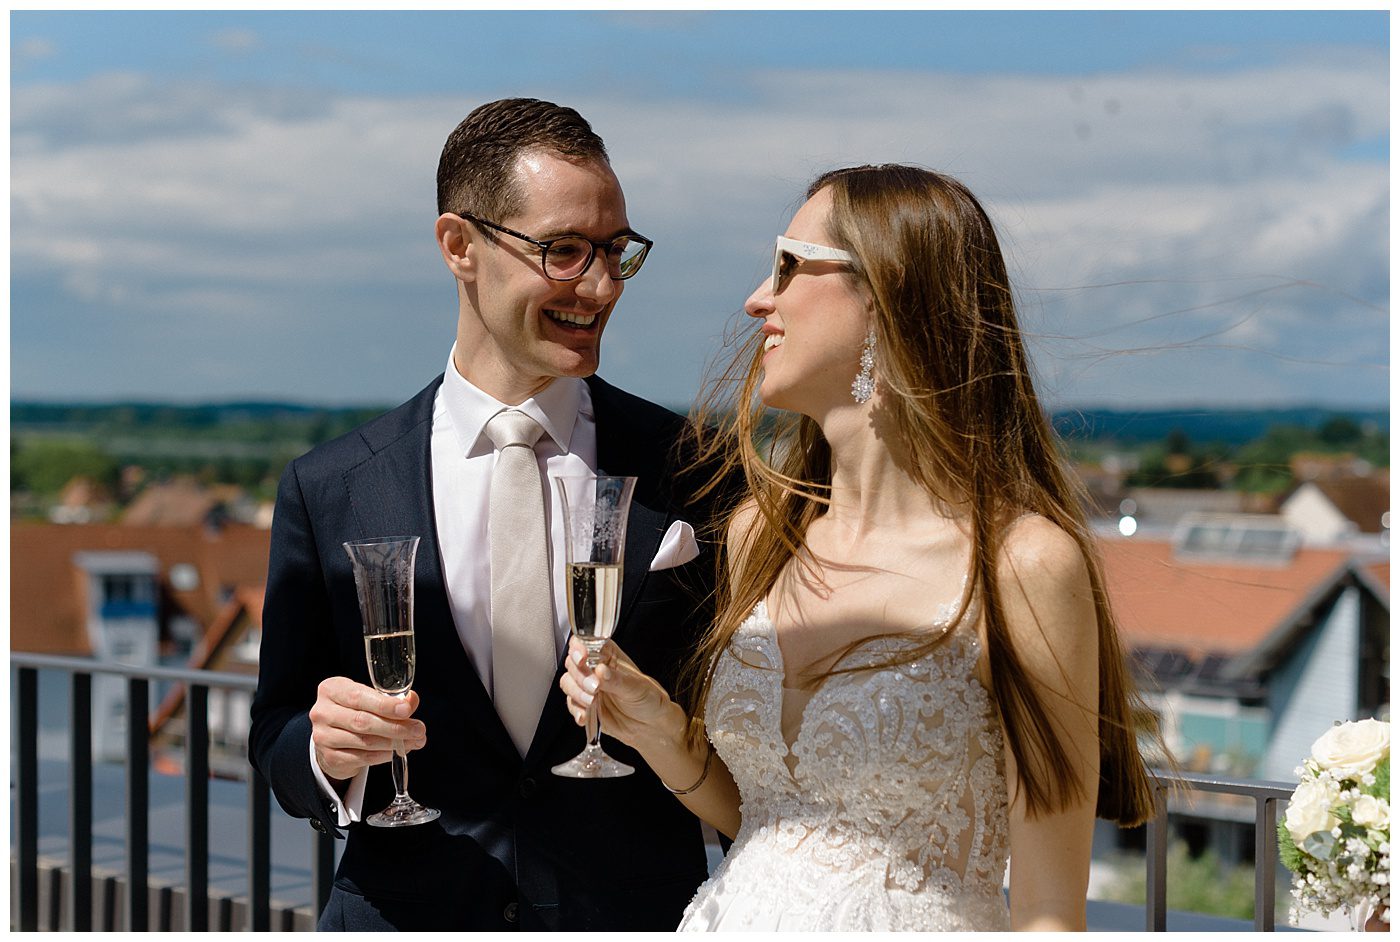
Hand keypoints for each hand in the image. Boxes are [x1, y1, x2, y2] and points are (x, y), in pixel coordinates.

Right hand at [308, 676, 426, 781]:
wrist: (333, 735)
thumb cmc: (355, 710)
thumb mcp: (369, 697)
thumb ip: (390, 698)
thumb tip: (411, 701)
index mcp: (331, 689)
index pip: (358, 697)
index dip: (384, 705)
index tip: (407, 710)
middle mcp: (322, 712)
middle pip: (362, 721)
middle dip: (395, 727)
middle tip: (418, 730)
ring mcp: (323, 737)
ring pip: (364, 742)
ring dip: (393, 743)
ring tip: (414, 741)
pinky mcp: (329, 757)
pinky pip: (362, 758)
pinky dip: (383, 755)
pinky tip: (397, 751)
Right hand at [559, 638, 684, 749]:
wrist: (650, 726)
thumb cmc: (650, 700)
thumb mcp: (637, 688)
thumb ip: (616, 680)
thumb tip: (600, 671)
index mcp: (609, 655)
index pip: (586, 643)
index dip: (579, 647)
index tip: (581, 658)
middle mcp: (595, 669)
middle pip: (572, 663)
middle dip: (580, 676)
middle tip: (594, 688)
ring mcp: (589, 687)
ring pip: (568, 683)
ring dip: (577, 693)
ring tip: (592, 702)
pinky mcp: (585, 705)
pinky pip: (571, 704)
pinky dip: (576, 711)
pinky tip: (585, 716)